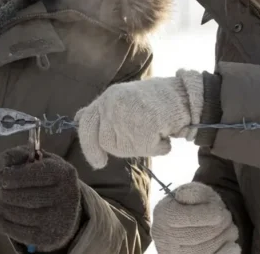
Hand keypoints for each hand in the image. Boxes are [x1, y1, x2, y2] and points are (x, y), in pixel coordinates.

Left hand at [0, 146, 81, 251]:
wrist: (68, 210)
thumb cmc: (49, 180)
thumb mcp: (41, 161)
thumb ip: (21, 154)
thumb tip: (4, 159)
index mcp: (64, 173)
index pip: (31, 174)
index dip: (11, 175)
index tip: (3, 176)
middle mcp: (65, 197)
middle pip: (19, 196)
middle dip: (4, 192)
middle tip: (2, 191)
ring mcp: (58, 219)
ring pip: (14, 213)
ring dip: (2, 206)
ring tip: (3, 202)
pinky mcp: (49, 237)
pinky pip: (15, 232)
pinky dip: (1, 223)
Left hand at [75, 69, 219, 168]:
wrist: (181, 95)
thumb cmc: (154, 101)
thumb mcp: (121, 99)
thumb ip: (102, 110)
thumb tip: (78, 118)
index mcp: (108, 97)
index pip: (87, 121)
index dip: (86, 143)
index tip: (94, 160)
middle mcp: (113, 106)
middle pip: (103, 141)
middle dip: (100, 152)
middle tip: (100, 163)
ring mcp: (126, 118)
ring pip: (123, 148)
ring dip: (138, 147)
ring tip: (152, 131)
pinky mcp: (141, 130)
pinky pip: (147, 149)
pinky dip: (159, 147)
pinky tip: (164, 133)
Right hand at [152, 182, 239, 253]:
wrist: (190, 222)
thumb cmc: (195, 205)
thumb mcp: (196, 192)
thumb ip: (193, 192)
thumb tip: (184, 196)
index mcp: (164, 214)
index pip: (187, 217)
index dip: (208, 215)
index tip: (220, 211)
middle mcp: (164, 236)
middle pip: (198, 235)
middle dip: (219, 226)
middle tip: (227, 218)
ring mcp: (173, 253)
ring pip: (204, 250)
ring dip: (223, 238)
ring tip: (229, 229)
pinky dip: (225, 253)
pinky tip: (231, 245)